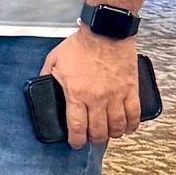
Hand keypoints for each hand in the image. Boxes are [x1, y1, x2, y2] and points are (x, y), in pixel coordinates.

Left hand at [40, 28, 141, 147]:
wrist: (105, 31)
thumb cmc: (80, 44)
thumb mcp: (54, 59)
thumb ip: (47, 75)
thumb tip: (41, 84)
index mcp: (76, 93)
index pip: (76, 127)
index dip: (76, 140)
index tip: (76, 143)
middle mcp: (97, 99)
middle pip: (98, 131)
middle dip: (95, 139)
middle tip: (93, 138)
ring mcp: (115, 95)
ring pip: (117, 126)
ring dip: (113, 134)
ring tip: (109, 133)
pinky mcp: (130, 89)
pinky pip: (134, 114)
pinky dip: (132, 124)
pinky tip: (128, 127)